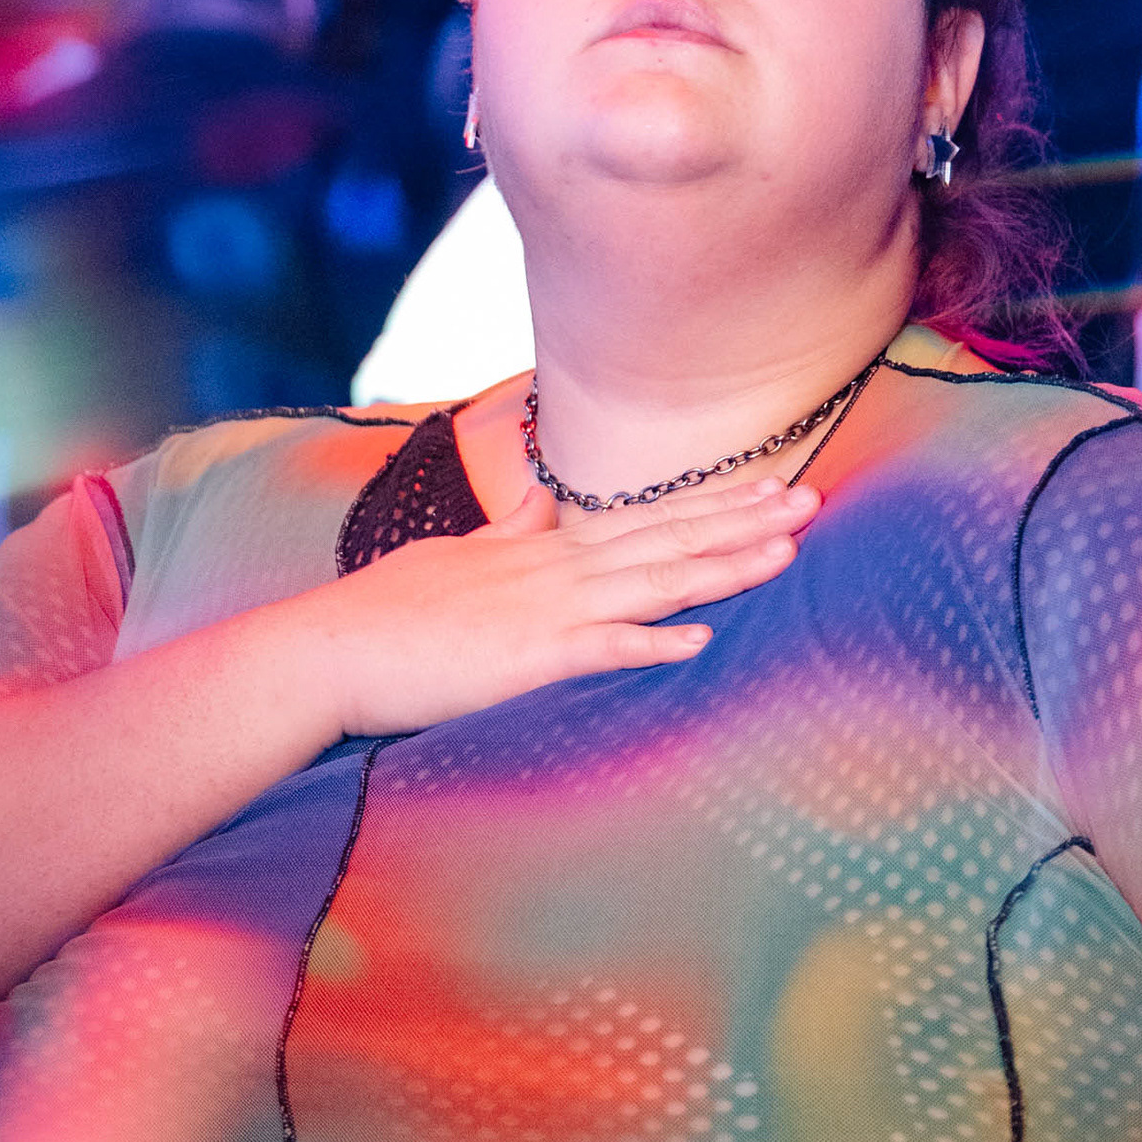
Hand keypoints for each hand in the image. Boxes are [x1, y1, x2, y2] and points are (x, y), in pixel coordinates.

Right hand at [293, 474, 818, 737]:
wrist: (330, 647)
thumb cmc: (388, 611)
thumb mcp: (457, 555)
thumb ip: (509, 529)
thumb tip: (542, 499)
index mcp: (543, 549)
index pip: (645, 519)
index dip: (712, 503)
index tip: (768, 486)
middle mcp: (554, 569)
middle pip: (665, 540)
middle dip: (741, 521)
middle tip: (810, 500)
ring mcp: (543, 609)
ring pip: (650, 582)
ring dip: (721, 567)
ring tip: (786, 550)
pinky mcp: (525, 655)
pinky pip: (600, 647)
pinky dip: (651, 641)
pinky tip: (702, 638)